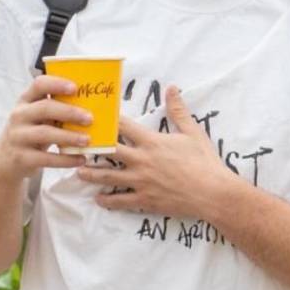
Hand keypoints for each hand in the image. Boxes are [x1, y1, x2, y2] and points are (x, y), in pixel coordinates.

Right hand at [0, 75, 92, 180]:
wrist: (5, 161)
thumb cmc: (31, 133)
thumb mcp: (37, 117)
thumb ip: (56, 109)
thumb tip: (93, 107)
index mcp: (26, 100)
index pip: (39, 84)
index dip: (57, 84)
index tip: (75, 88)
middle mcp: (19, 115)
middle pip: (45, 108)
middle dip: (69, 112)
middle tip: (90, 118)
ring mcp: (18, 137)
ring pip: (45, 133)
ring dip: (69, 136)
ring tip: (87, 140)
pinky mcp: (21, 157)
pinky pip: (45, 158)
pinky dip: (65, 160)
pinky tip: (80, 159)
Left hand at [77, 85, 231, 217]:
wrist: (213, 193)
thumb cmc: (204, 162)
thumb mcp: (193, 132)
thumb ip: (178, 110)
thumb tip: (172, 88)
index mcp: (152, 142)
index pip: (123, 127)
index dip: (107, 121)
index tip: (93, 116)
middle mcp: (142, 160)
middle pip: (109, 151)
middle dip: (91, 147)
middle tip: (76, 144)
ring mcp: (141, 181)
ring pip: (109, 177)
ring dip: (92, 174)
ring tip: (79, 171)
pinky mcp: (145, 199)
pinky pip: (121, 200)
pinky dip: (108, 200)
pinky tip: (99, 199)